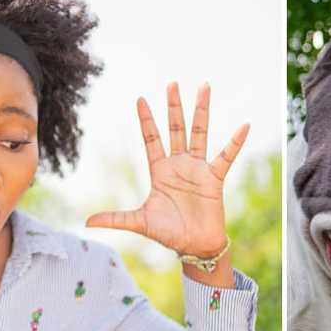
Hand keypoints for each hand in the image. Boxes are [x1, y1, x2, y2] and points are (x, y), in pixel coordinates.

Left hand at [85, 82, 248, 256]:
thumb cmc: (169, 233)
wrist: (194, 246)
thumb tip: (86, 221)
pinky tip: (244, 126)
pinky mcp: (214, 178)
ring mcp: (198, 169)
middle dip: (173, 107)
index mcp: (160, 171)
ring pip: (200, 133)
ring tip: (204, 88)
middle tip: (171, 84)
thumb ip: (116, 219)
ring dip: (202, 111)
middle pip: (176, 129)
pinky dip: (235, 142)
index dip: (146, 120)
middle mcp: (179, 165)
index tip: (140, 99)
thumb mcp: (140, 222)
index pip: (151, 139)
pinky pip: (226, 156)